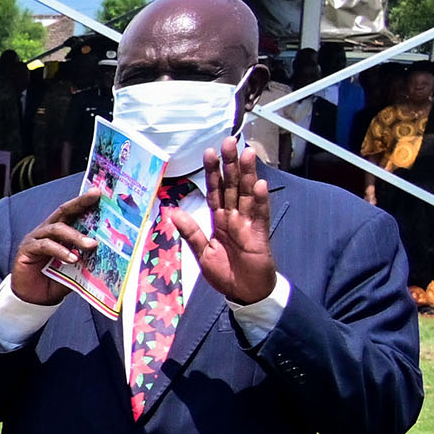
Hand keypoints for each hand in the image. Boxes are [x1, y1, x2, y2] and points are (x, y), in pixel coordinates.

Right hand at [6, 190, 101, 306]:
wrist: (35, 299)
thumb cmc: (56, 281)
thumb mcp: (77, 267)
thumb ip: (88, 258)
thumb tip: (113, 254)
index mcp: (59, 232)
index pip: (73, 212)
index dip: (85, 202)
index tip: (100, 192)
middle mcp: (46, 231)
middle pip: (63, 211)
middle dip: (79, 203)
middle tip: (95, 198)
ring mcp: (35, 239)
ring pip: (56, 229)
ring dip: (75, 236)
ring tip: (90, 245)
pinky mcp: (27, 250)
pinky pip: (45, 246)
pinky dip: (60, 251)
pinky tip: (72, 258)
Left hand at [180, 137, 277, 305]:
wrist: (244, 292)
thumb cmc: (225, 272)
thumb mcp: (201, 252)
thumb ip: (190, 232)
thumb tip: (172, 211)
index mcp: (219, 219)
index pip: (214, 190)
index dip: (212, 172)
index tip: (209, 152)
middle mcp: (234, 217)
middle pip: (232, 186)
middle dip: (231, 164)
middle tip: (230, 141)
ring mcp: (248, 224)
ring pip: (247, 194)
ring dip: (247, 174)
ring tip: (247, 154)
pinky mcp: (260, 235)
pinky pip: (259, 215)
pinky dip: (258, 201)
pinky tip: (259, 185)